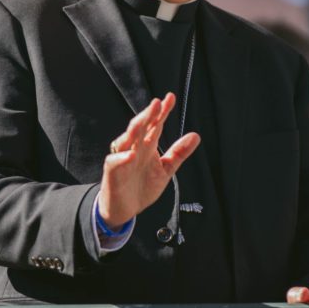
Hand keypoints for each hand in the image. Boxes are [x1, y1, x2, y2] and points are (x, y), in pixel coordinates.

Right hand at [98, 93, 199, 228]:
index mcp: (147, 146)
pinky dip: (122, 157)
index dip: (162, 112)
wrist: (125, 210)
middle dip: (148, 115)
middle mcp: (134, 148)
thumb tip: (196, 135)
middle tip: (157, 103)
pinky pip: (115, 162)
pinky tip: (131, 154)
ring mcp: (122, 158)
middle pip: (140, 127)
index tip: (170, 97)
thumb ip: (179, 153)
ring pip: (126, 139)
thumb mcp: (166, 170)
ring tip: (145, 119)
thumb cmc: (142, 186)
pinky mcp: (112, 172)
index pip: (155, 125)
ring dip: (135, 129)